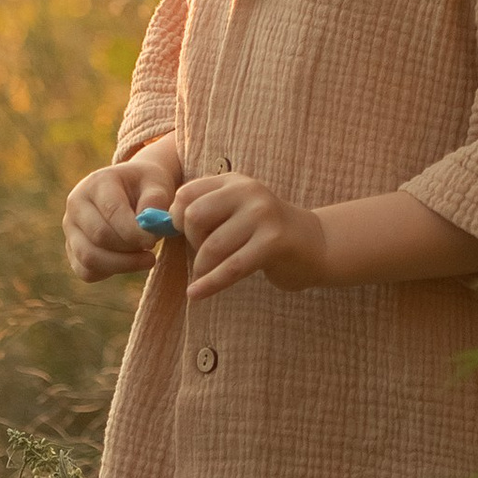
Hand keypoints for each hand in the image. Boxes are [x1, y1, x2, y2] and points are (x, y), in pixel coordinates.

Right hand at [63, 146, 179, 281]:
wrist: (135, 191)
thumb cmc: (147, 187)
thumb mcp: (157, 184)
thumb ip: (155, 202)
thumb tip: (148, 228)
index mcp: (97, 182)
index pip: (112, 212)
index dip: (134, 232)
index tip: (154, 241)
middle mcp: (76, 204)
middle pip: (100, 237)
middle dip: (129, 250)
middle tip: (151, 253)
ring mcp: (71, 228)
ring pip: (90, 259)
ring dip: (122, 265)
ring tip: (145, 259)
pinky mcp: (72, 249)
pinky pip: (87, 272)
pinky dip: (110, 272)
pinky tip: (128, 260)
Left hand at [169, 171, 330, 299]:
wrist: (314, 245)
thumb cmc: (265, 234)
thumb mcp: (237, 213)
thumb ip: (207, 213)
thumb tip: (162, 226)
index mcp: (233, 182)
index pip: (186, 194)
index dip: (176, 219)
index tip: (182, 238)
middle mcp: (247, 191)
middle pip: (194, 216)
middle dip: (190, 243)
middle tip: (202, 257)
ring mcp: (262, 214)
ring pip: (211, 246)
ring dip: (202, 269)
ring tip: (206, 278)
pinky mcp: (272, 241)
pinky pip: (231, 267)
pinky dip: (210, 284)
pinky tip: (196, 295)